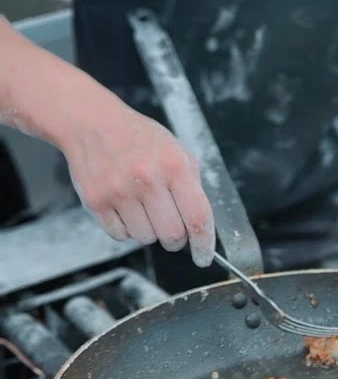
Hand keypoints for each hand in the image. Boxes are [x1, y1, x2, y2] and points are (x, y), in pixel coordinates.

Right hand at [60, 96, 214, 265]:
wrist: (92, 123)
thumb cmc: (139, 139)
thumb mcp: (176, 151)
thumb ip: (192, 186)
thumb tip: (201, 225)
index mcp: (174, 166)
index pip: (197, 218)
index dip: (204, 244)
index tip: (204, 256)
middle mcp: (147, 179)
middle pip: (172, 236)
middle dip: (175, 239)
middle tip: (170, 227)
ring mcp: (119, 191)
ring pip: (145, 238)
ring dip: (148, 231)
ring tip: (142, 206)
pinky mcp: (96, 201)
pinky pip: (120, 235)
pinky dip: (126, 228)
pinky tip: (124, 207)